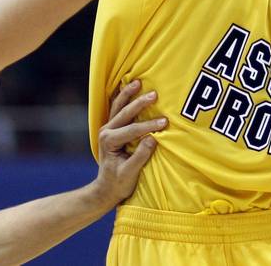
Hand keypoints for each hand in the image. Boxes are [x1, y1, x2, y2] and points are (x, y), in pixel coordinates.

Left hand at [89, 79, 165, 207]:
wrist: (106, 189)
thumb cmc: (118, 183)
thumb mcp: (130, 173)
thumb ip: (140, 156)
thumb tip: (153, 139)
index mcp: (109, 141)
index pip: (132, 130)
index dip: (149, 125)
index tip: (165, 122)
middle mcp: (106, 132)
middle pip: (124, 113)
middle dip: (140, 103)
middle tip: (155, 94)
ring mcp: (107, 128)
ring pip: (118, 106)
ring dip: (128, 94)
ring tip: (138, 81)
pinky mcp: (112, 128)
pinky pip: (117, 109)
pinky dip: (123, 97)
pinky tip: (129, 88)